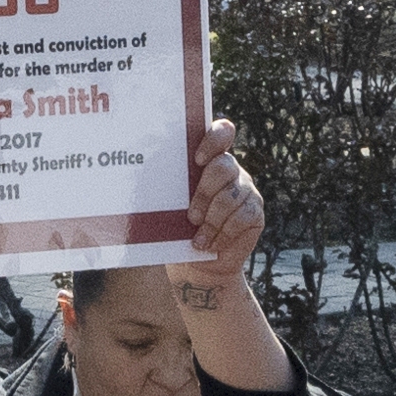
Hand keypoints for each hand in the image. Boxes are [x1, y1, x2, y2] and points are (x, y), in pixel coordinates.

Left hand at [168, 117, 264, 301]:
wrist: (197, 262)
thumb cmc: (176, 228)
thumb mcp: (167, 206)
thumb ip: (166, 187)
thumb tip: (140, 176)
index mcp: (208, 160)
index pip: (221, 133)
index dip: (213, 140)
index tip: (197, 159)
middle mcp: (231, 170)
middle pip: (223, 167)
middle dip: (204, 193)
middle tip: (190, 217)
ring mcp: (246, 190)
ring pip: (232, 196)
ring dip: (211, 220)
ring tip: (198, 239)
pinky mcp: (255, 212)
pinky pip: (243, 216)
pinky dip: (223, 233)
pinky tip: (210, 244)